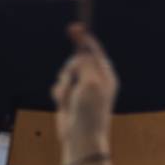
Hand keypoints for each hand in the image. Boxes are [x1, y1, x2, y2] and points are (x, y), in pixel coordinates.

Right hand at [52, 26, 117, 157]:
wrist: (80, 137)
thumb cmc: (90, 111)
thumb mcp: (91, 82)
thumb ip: (86, 63)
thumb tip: (81, 53)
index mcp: (105, 75)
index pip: (94, 50)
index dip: (84, 38)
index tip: (74, 27)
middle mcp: (94, 80)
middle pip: (76, 60)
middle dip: (70, 68)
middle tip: (73, 79)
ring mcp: (81, 89)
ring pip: (65, 73)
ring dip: (64, 84)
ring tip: (71, 99)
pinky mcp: (70, 98)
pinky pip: (59, 86)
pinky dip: (59, 94)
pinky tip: (65, 105)